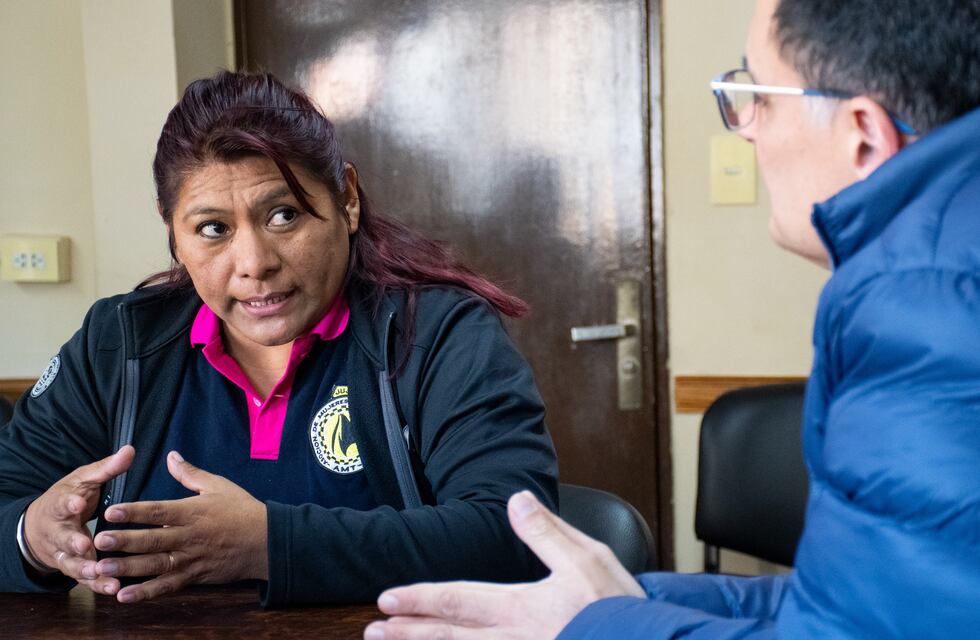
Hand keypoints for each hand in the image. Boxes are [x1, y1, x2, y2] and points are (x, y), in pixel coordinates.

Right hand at [23, 446, 134, 595]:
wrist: (41, 527)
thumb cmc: (70, 498)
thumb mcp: (83, 480)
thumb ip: (106, 468)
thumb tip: (130, 450)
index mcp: (61, 506)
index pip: (62, 503)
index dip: (69, 503)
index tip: (78, 502)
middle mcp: (58, 531)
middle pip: (63, 538)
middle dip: (72, 542)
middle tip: (84, 545)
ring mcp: (64, 552)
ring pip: (71, 563)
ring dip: (84, 569)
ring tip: (99, 573)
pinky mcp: (74, 568)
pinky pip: (84, 579)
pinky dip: (96, 585)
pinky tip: (113, 589)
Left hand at [92, 451, 267, 602]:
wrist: (266, 541)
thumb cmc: (242, 510)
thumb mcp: (219, 486)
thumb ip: (190, 474)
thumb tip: (171, 455)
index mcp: (193, 512)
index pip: (159, 511)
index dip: (134, 511)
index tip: (111, 511)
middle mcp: (189, 536)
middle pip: (152, 539)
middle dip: (124, 541)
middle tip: (98, 541)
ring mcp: (191, 559)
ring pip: (155, 564)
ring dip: (128, 568)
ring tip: (101, 569)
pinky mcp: (195, 576)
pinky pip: (167, 586)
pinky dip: (146, 592)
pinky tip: (124, 596)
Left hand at [365, 490, 643, 639]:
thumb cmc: (621, 612)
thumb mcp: (587, 560)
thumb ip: (545, 532)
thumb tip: (515, 499)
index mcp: (521, 608)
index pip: (457, 600)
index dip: (420, 598)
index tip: (387, 597)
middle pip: (448, 637)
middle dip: (408, 633)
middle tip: (372, 631)